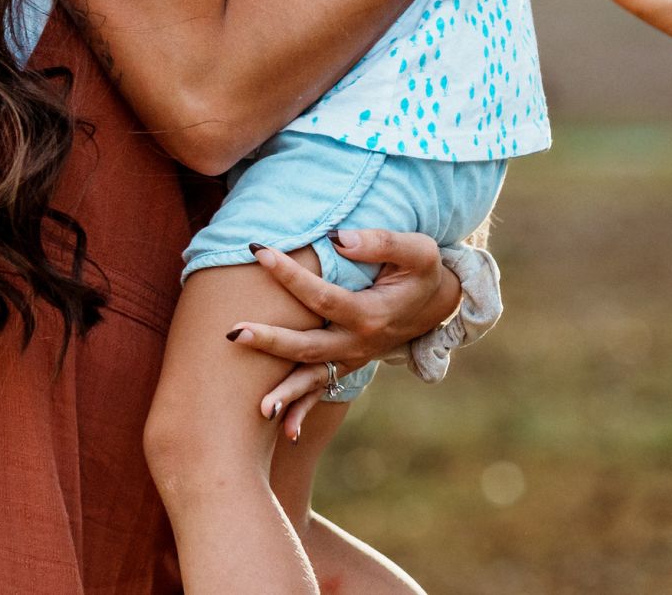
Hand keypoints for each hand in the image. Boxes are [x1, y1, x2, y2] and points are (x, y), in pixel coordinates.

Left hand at [226, 231, 460, 440]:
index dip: (289, 274)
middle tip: (233, 332)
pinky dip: (304, 411)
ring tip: (258, 408)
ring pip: (313, 379)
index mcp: (372, 314)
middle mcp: (359, 344)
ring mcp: (353, 359)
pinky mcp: (348, 364)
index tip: (258, 250)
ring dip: (284, 393)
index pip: (321, 297)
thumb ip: (380, 242)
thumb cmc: (423, 271)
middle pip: (308, 347)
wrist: (438, 303)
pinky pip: (323, 392)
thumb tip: (335, 238)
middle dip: (269, 341)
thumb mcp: (417, 250)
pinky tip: (283, 432)